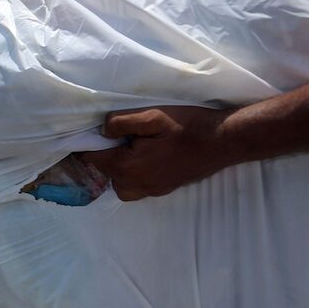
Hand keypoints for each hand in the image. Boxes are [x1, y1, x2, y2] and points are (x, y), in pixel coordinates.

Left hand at [79, 106, 234, 200]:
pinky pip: (135, 187)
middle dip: (106, 154)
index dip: (88, 144)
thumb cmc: (186, 126)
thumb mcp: (152, 116)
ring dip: (118, 167)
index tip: (92, 132)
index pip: (91, 158)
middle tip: (119, 136)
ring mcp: (149, 190)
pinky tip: (146, 157)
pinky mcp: (161, 191)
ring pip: (119, 182)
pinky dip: (133, 175)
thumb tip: (102, 131)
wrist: (221, 142)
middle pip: (104, 171)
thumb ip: (121, 123)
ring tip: (132, 148)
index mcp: (127, 166)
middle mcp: (134, 184)